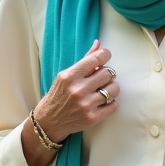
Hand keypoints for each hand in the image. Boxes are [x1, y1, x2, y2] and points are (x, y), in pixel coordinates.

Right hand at [21, 40, 118, 165]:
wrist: (49, 121)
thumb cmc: (58, 95)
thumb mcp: (65, 76)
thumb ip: (84, 60)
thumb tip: (98, 44)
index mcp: (69, 76)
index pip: (96, 59)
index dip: (105, 54)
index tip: (106, 55)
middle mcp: (78, 90)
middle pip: (108, 73)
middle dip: (107, 73)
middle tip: (101, 77)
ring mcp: (86, 105)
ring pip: (114, 89)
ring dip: (111, 88)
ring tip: (103, 89)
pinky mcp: (92, 118)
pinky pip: (114, 105)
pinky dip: (111, 102)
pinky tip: (103, 101)